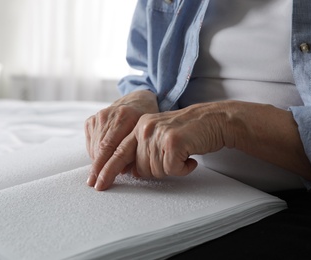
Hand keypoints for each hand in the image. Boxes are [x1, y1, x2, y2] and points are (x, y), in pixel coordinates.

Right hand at [85, 90, 158, 186]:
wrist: (137, 101)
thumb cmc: (146, 122)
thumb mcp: (148, 134)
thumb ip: (137, 151)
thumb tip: (123, 172)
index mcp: (126, 116)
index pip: (110, 147)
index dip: (104, 167)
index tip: (99, 182)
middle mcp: (110, 115)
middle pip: (99, 148)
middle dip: (96, 169)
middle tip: (94, 185)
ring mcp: (99, 116)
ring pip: (94, 147)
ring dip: (97, 162)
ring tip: (101, 173)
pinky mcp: (91, 120)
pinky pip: (90, 143)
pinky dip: (95, 153)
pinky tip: (103, 157)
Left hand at [91, 100, 310, 190]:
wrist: (214, 120)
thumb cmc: (187, 132)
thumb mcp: (158, 136)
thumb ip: (141, 150)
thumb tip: (130, 172)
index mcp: (139, 125)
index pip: (117, 152)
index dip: (106, 170)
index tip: (96, 185)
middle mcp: (145, 127)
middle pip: (139, 168)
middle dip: (156, 170)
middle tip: (173, 158)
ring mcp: (158, 133)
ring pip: (155, 171)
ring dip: (171, 168)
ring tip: (183, 154)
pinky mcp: (172, 141)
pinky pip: (171, 170)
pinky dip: (183, 169)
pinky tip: (190, 157)